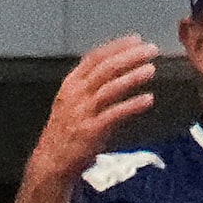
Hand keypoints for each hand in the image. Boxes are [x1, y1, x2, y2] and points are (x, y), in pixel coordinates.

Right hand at [28, 35, 161, 187]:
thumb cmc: (64, 134)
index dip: (116, 47)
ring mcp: (82, 113)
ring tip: (151, 70)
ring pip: (110, 88)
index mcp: (71, 85)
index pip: (94, 58)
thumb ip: (89, 87)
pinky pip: (115, 114)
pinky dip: (132, 105)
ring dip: (132, 77)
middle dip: (129, 56)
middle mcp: (75, 95)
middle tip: (150, 50)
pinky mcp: (91, 131)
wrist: (50, 163)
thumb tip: (114, 72)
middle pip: (105, 68)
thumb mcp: (71, 103)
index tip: (136, 40)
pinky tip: (147, 99)